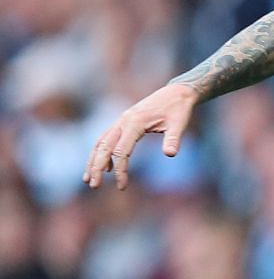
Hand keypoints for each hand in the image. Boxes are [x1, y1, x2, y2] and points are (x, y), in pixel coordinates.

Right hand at [84, 82, 198, 190]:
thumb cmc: (179, 108)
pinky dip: (102, 152)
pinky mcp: (123, 122)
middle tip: (93, 186)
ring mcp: (121, 121)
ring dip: (93, 160)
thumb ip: (173, 138)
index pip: (121, 151)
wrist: (177, 92)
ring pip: (101, 142)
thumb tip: (170, 154)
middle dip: (96, 167)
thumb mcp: (179, 123)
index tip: (122, 186)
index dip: (120, 170)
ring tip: (88, 179)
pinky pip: (107, 138)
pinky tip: (104, 167)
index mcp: (135, 122)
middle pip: (103, 147)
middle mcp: (123, 121)